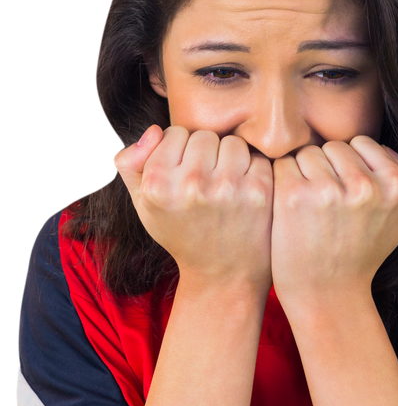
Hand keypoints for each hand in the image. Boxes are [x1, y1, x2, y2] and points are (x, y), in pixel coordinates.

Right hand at [113, 125, 273, 293]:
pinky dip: (254, 171)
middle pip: (204, 135)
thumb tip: (154, 130)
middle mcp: (191, 185)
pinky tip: (245, 194)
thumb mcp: (143, 204)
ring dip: (231, 159)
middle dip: (206, 154)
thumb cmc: (181, 233)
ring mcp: (228, 188)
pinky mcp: (259, 192)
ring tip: (226, 186)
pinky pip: (257, 157)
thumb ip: (130, 162)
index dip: (180, 151)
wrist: (222, 275)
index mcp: (158, 185)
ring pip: (232, 142)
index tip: (183, 175)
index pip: (173, 133)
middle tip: (206, 183)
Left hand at [270, 137, 397, 304]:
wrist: (327, 295)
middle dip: (327, 168)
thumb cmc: (363, 255)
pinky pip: (283, 164)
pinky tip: (291, 207)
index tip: (347, 194)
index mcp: (395, 187)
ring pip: (308, 152)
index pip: (363, 143)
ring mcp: (328, 191)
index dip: (350, 166)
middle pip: (334, 146)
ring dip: (303, 173)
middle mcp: (365, 187)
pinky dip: (282, 181)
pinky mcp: (294, 197)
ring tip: (310, 207)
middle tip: (326, 204)